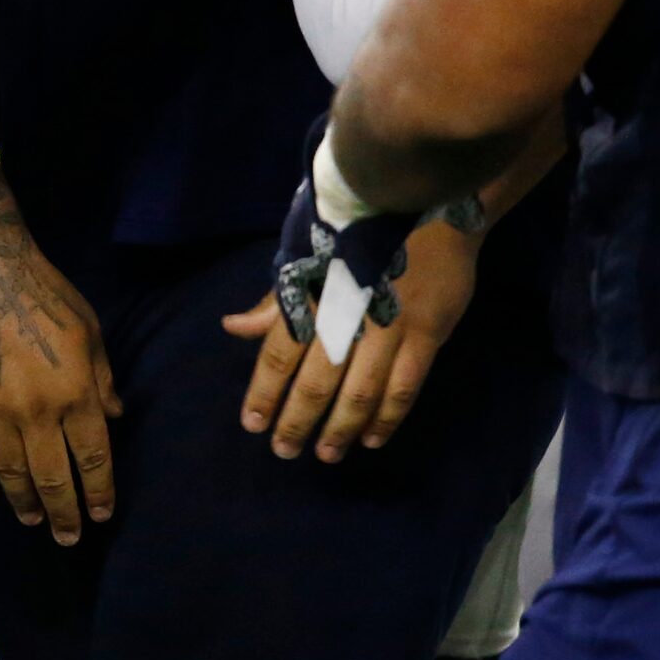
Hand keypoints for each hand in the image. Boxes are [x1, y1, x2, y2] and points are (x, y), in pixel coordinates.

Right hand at [0, 234, 122, 546]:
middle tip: (70, 536)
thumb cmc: (45, 294)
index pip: (94, 459)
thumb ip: (103, 380)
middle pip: (55, 478)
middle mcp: (38, 410)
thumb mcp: (90, 331)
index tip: (103, 514)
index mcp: (76, 392)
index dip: (100, 492)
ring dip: (26, 503)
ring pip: (12, 473)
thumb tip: (116, 419)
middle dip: (65, 513)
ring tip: (33, 521)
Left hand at [225, 213, 481, 461]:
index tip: (252, 425)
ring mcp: (390, 325)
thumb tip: (233, 328)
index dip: (264, 392)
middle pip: (318, 379)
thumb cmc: (357, 229)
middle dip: (298, 420)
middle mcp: (347, 313)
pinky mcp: (426, 333)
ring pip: (362, 390)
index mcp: (313, 291)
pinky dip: (387, 417)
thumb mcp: (307, 252)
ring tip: (326, 455)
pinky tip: (371, 439)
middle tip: (284, 451)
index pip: (280, 352)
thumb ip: (276, 299)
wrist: (426, 205)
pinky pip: (405, 387)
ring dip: (341, 427)